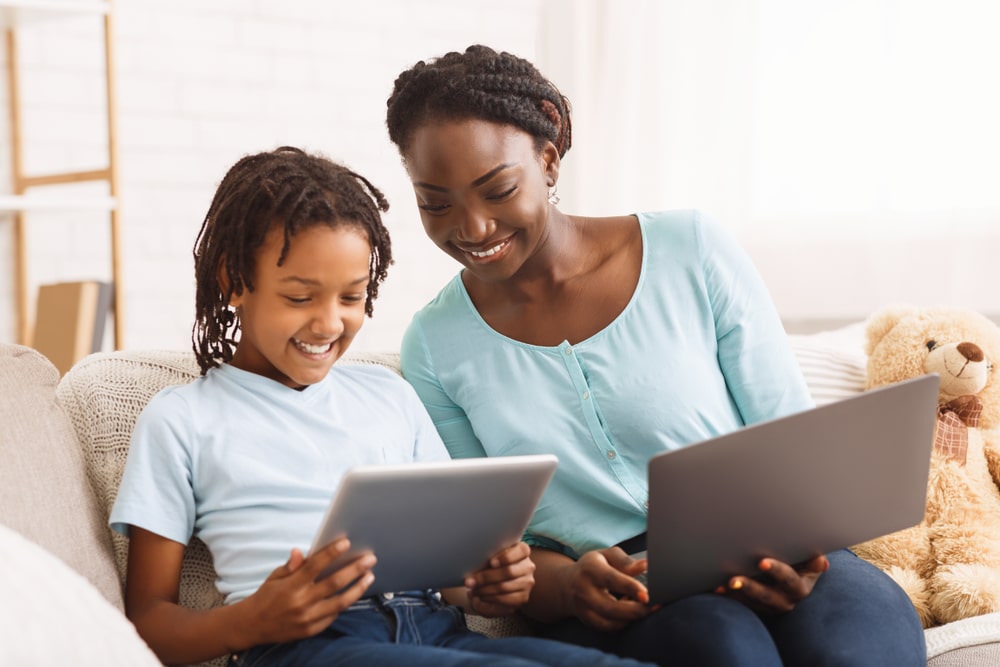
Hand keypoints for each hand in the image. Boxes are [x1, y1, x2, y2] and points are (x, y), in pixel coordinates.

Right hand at [232, 539, 375, 646]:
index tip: (346, 542)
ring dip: (358, 588)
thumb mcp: (275, 577)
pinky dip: (345, 604)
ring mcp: (307, 619)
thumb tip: (301, 551)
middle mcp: (300, 603)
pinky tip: (355, 592)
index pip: (314, 566)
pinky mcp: (311, 630)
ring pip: (340, 602)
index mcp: (290, 586)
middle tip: (370, 558)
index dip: (331, 553)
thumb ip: (291, 565)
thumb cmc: (267, 596)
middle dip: (355, 569)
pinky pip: (333, 616)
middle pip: (334, 583)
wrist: (252, 626)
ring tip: (370, 576)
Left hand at [464, 542, 535, 616]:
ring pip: (504, 587)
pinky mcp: (523, 597)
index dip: (506, 557)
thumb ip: (486, 555)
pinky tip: (480, 597)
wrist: (495, 581)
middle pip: (508, 572)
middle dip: (486, 577)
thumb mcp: (490, 555)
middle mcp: (528, 567)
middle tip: (470, 581)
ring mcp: (527, 583)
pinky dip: (490, 599)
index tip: (491, 562)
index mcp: (523, 551)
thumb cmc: (492, 564)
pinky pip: (505, 600)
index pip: (521, 551)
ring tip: (473, 589)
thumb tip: (475, 564)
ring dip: (485, 590)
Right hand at [564, 547, 652, 630]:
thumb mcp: (607, 556)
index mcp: (589, 569)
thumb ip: (625, 561)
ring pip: (609, 622)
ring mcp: (582, 608)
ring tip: (643, 607)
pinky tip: (630, 613)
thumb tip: (645, 565)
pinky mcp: (587, 621)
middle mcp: (582, 590)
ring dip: (631, 618)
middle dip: (635, 610)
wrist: (567, 583)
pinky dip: (624, 623)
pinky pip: (609, 628)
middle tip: (654, 606)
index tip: (647, 595)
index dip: (630, 587)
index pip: (611, 579)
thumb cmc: (594, 567)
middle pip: (610, 607)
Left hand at [717, 554, 828, 613]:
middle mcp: (785, 600)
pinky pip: (741, 603)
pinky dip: (728, 596)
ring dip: (735, 594)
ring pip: (751, 602)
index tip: (762, 562)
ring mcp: (769, 606)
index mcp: (800, 587)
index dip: (777, 571)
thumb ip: (814, 559)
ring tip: (721, 586)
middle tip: (733, 580)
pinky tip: (715, 589)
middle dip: (749, 588)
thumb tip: (821, 562)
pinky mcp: (755, 606)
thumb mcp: (811, 560)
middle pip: (766, 595)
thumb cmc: (803, 561)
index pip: (789, 579)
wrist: (796, 576)